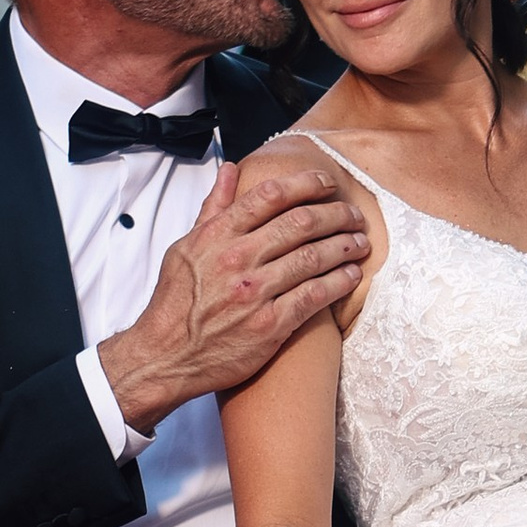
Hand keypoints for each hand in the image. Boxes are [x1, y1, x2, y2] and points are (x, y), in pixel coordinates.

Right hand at [100, 159, 367, 428]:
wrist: (165, 356)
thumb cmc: (175, 302)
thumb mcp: (185, 246)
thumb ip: (213, 207)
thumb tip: (231, 169)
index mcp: (217, 235)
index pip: (271, 195)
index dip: (307, 183)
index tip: (328, 183)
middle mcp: (236, 259)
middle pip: (301, 222)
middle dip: (336, 214)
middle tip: (355, 216)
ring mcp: (254, 292)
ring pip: (313, 257)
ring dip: (345, 246)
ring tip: (361, 243)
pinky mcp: (269, 325)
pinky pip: (315, 296)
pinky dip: (339, 282)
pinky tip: (352, 275)